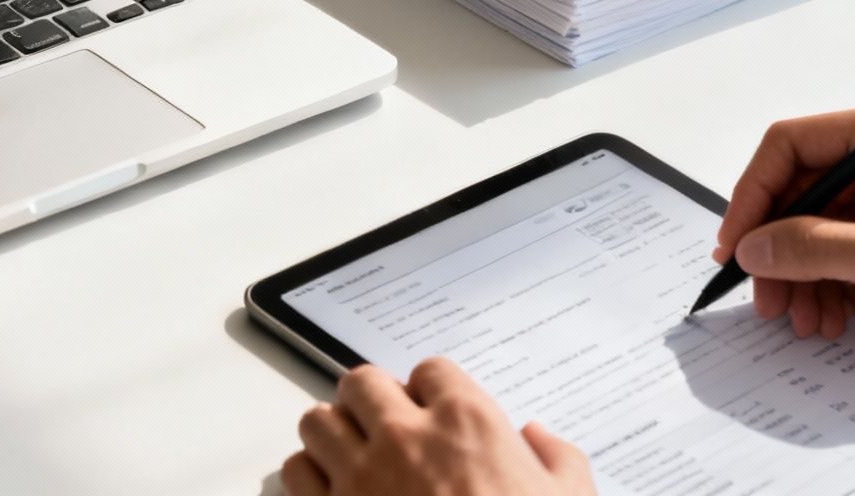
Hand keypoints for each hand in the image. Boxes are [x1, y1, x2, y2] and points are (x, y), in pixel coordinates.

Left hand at [282, 360, 593, 495]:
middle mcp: (407, 437)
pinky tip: (331, 489)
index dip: (431, 391)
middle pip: (361, 382)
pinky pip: (296, 471)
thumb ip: (558, 458)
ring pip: (318, 420)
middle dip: (371, 401)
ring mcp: (362, 475)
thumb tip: (538, 437)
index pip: (430, 370)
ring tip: (352, 454)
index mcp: (467, 422)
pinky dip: (308, 476)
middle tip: (384, 426)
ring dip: (333, 434)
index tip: (433, 411)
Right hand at [716, 105, 854, 369]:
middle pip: (802, 193)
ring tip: (802, 317)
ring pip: (821, 228)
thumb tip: (752, 247)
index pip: (791, 146)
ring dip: (804, 275)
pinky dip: (832, 283)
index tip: (737, 243)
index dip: (753, 196)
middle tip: (765, 294)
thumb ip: (811, 248)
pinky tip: (831, 315)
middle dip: (779, 249)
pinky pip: (848, 250)